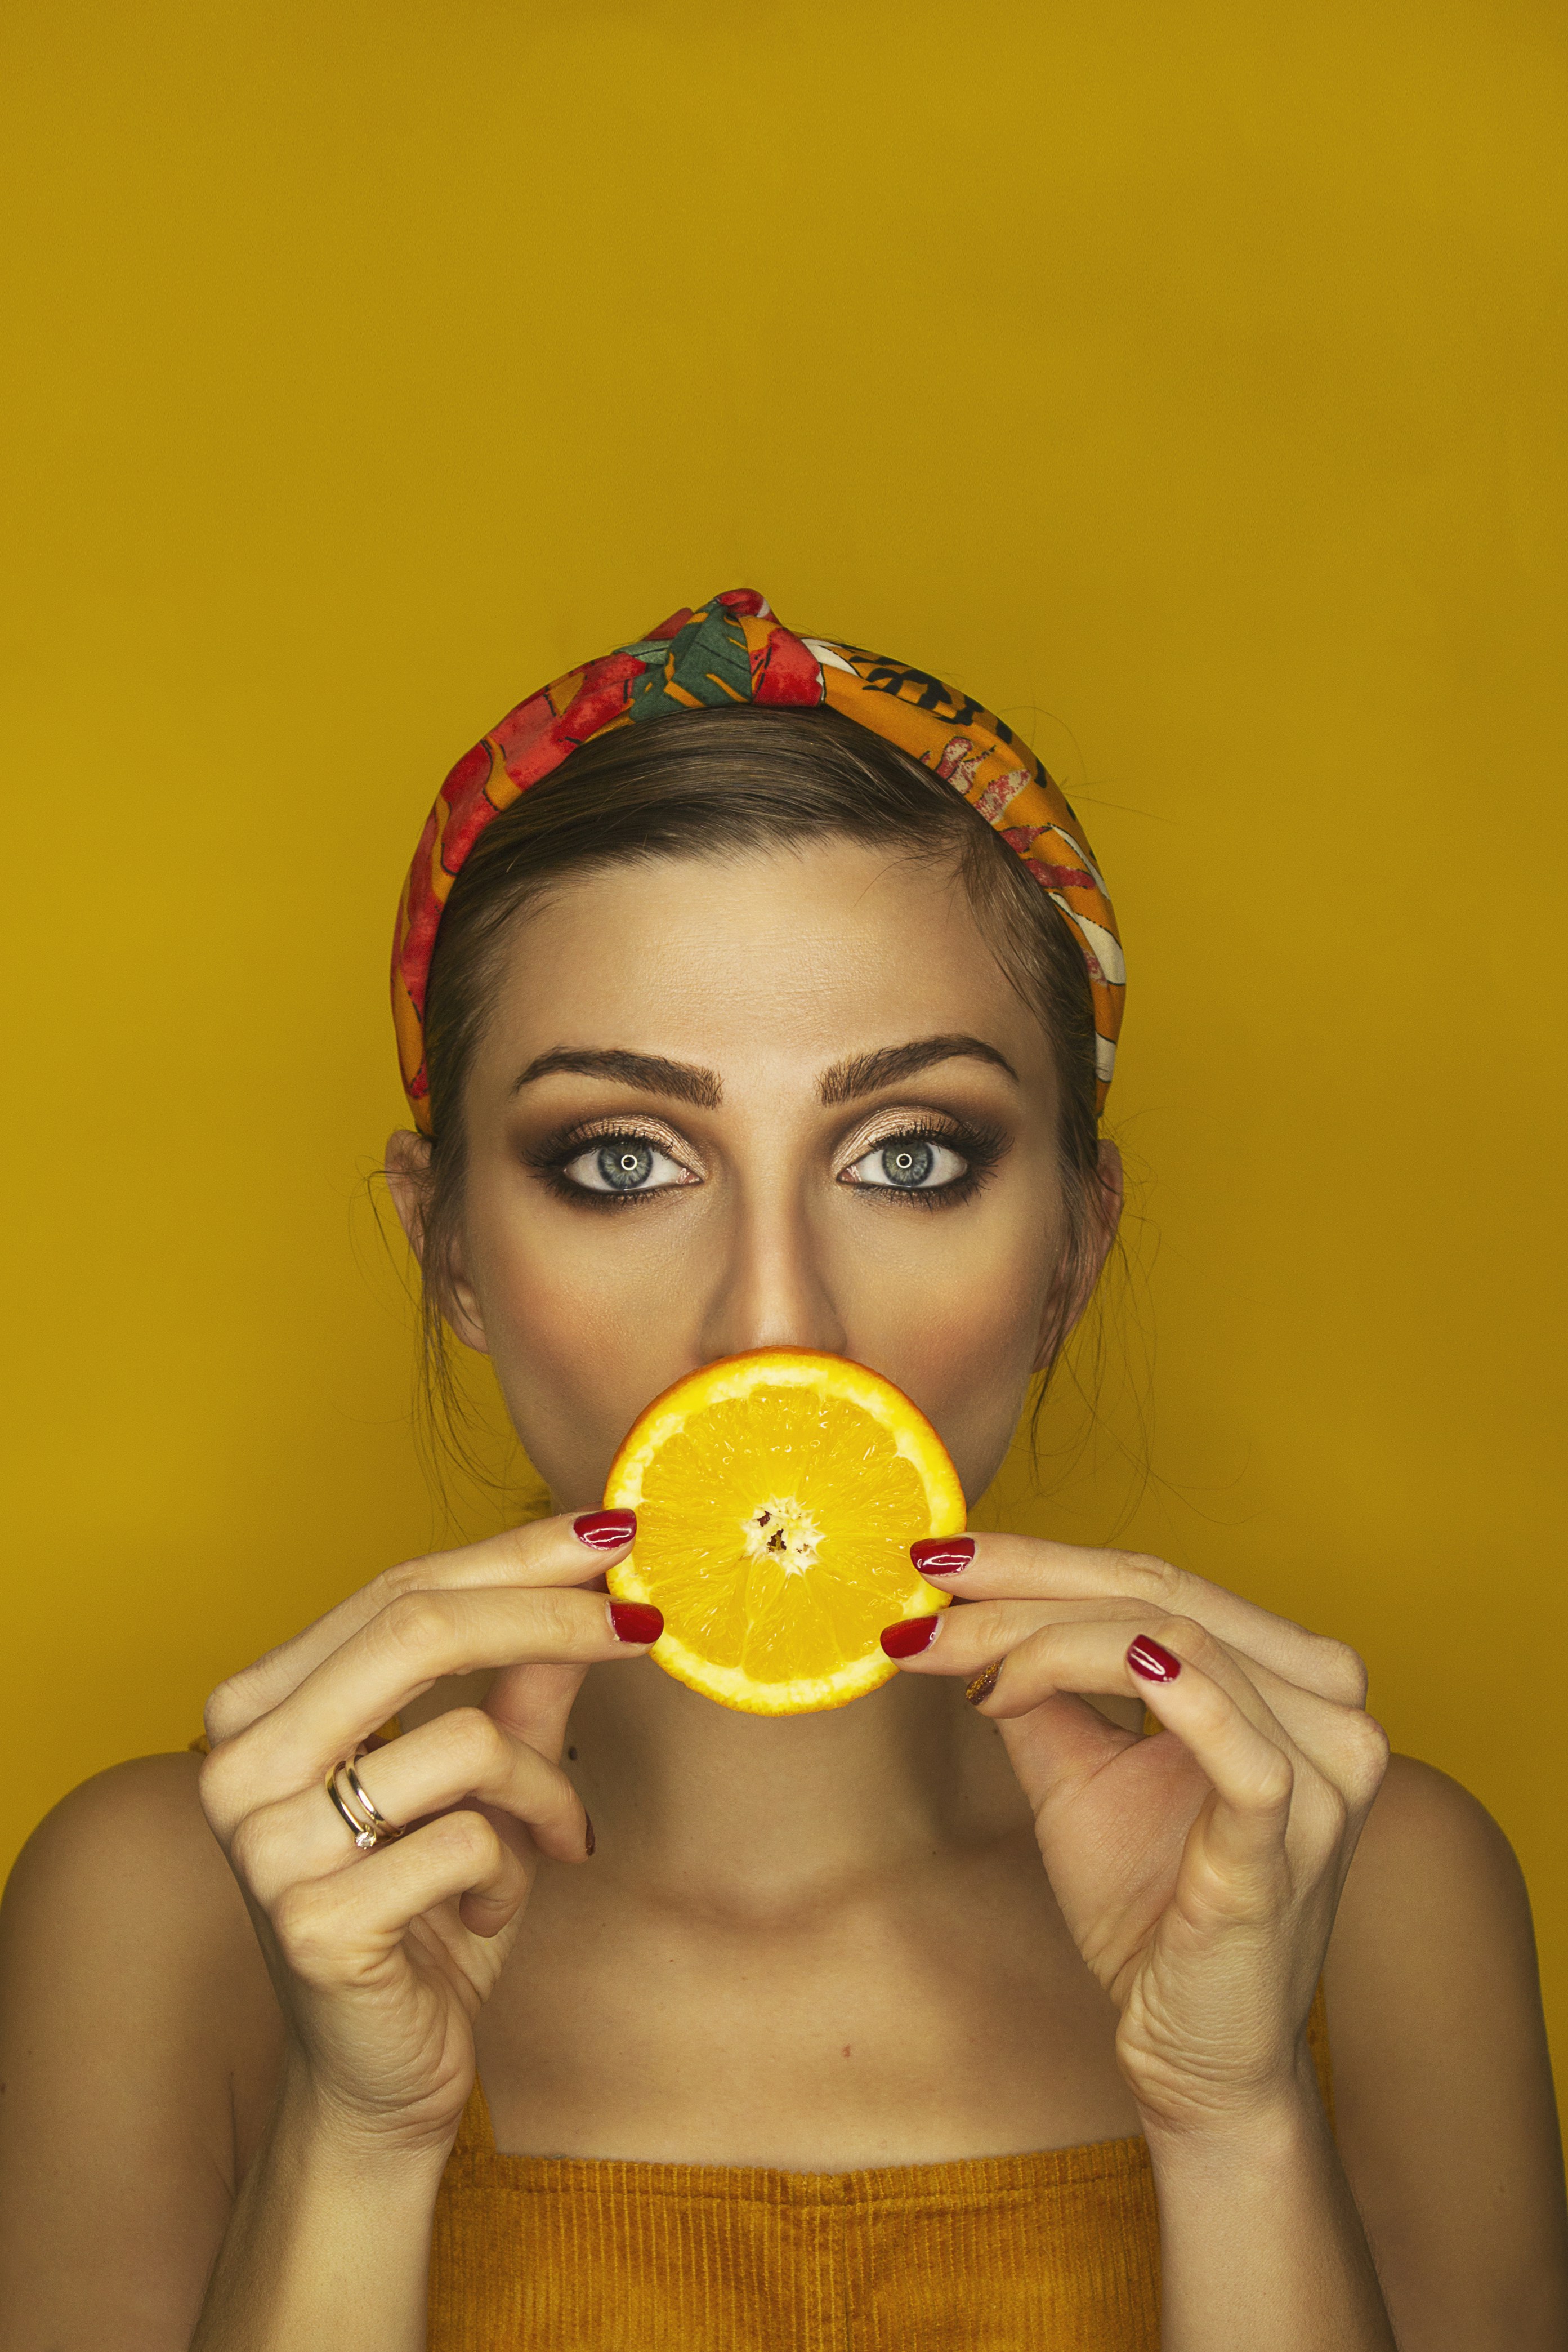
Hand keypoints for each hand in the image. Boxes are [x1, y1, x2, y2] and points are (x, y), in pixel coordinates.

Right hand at [197, 1510, 659, 2156]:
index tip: (615, 1533)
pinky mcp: (312, 1923)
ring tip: (553, 1839)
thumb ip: (522, 1684)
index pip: (398, 1588)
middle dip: (551, 1616)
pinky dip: (512, 1874)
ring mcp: (266, 1843)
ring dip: (545, 1790)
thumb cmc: (426, 1914)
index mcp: (261, 1704)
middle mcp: (240, 1760)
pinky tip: (485, 1915)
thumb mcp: (482, 1782)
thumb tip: (598, 1577)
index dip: (515, 1554)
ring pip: (466, 1740)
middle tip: (646, 1626)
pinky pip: (469, 1844)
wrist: (375, 2081)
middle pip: (418, 1628)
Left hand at [882, 1539, 1388, 2135]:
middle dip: (1023, 1588)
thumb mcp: (1079, 1770)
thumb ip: (1039, 1684)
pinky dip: (1178, 1693)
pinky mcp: (1297, 1839)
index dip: (1038, 1558)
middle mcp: (1327, 1705)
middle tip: (923, 1587)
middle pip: (1160, 1595)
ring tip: (956, 1657)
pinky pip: (1245, 1750)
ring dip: (1047, 1638)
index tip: (936, 1553)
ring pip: (1177, 1644)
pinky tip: (1121, 1661)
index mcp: (1288, 1675)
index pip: (1156, 1579)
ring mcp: (1326, 1770)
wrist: (1195, 2053)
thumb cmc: (1149, 1909)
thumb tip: (958, 1606)